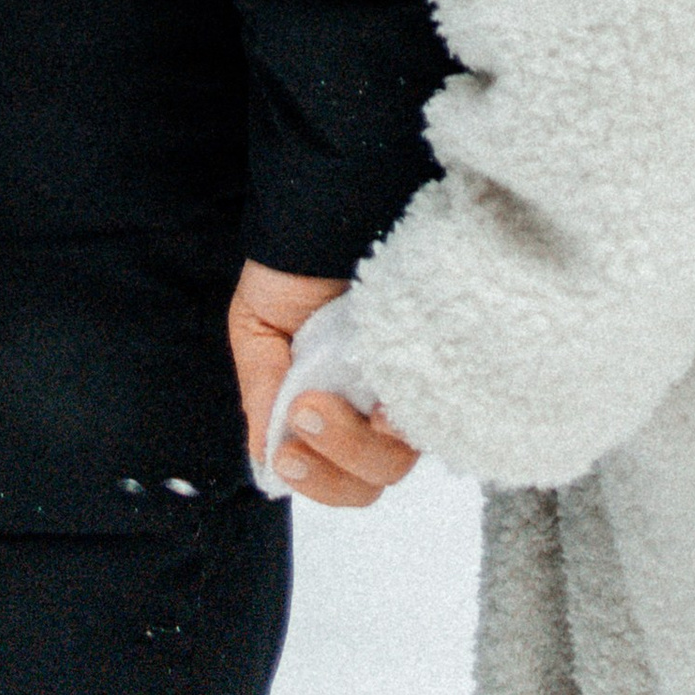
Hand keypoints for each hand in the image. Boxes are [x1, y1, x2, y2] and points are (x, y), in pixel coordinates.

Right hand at [227, 261, 419, 509]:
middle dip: (333, 458)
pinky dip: (403, 417)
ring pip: (398, 454)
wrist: (320, 212)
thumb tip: (269, 461)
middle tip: (304, 411)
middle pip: (372, 478)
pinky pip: (430, 411)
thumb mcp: (258, 333)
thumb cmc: (289, 273)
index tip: (286, 453)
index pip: (338, 481)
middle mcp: (373, 409)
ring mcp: (407, 386)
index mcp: (331, 414)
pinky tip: (380, 402)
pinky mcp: (436, 359)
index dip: (315, 482)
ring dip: (357, 441)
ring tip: (324, 400)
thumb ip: (263, 395)